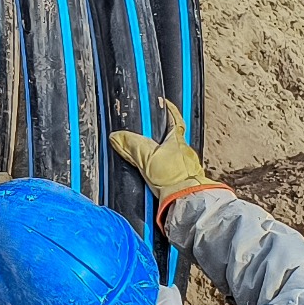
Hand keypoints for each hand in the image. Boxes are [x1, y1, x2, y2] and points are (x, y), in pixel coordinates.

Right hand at [109, 99, 225, 212]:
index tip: (162, 102)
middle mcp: (184, 151)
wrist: (187, 202)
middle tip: (147, 134)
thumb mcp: (148, 157)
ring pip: (172, 155)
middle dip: (161, 136)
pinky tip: (154, 177)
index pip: (175, 119)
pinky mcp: (183, 182)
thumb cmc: (174, 178)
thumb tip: (117, 137)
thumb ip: (132, 146)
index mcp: (177, 140)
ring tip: (147, 158)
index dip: (169, 109)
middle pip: (172, 138)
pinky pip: (171, 172)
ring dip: (162, 156)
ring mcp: (185, 167)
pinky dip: (163, 172)